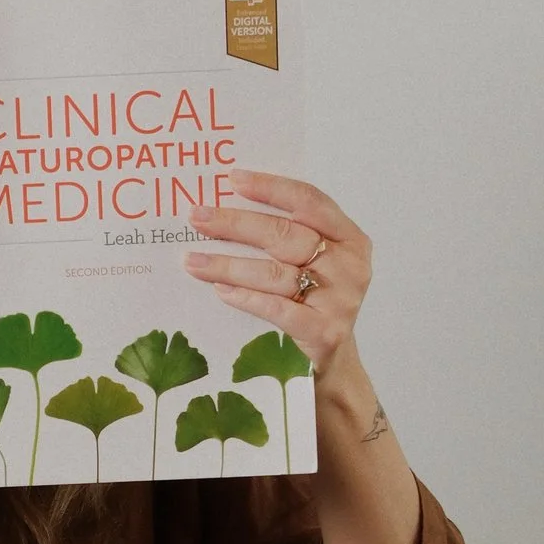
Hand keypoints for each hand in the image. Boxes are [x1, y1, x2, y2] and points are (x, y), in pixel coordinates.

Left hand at [183, 169, 370, 381]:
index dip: (271, 187)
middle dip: (235, 223)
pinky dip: (245, 298)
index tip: (232, 179)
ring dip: (227, 264)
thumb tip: (227, 204)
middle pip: (286, 234)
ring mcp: (340, 300)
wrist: (334, 364)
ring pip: (274, 273)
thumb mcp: (314, 263)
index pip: (309, 201)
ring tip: (192, 260)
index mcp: (350, 238)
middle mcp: (350, 266)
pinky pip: (277, 308)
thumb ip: (289, 234)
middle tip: (197, 218)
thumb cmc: (314, 303)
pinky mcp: (324, 331)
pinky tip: (219, 291)